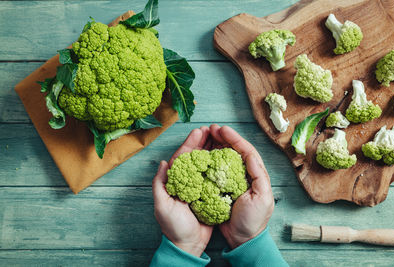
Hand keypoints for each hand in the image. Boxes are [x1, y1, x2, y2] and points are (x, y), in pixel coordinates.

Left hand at [152, 127, 212, 256]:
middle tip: (213, 129)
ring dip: (212, 150)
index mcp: (175, 181)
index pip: (183, 157)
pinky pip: (214, 176)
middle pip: (195, 157)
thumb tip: (163, 162)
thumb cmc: (173, 227)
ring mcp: (198, 186)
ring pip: (205, 164)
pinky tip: (227, 157)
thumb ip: (160, 185)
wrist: (189, 245)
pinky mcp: (209, 194)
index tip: (200, 131)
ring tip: (221, 138)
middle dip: (203, 142)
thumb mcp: (162, 206)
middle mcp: (187, 181)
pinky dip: (219, 165)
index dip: (191, 143)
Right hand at [210, 124, 274, 248]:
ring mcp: (234, 180)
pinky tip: (203, 154)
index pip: (246, 150)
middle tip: (211, 128)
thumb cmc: (254, 221)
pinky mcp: (223, 187)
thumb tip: (250, 155)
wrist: (242, 239)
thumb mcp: (262, 198)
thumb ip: (259, 175)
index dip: (234, 139)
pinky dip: (210, 159)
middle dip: (224, 137)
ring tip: (206, 135)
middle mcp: (245, 174)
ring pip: (225, 157)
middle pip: (235, 150)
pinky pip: (216, 169)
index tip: (222, 130)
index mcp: (256, 174)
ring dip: (216, 145)